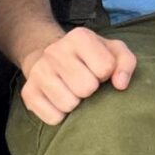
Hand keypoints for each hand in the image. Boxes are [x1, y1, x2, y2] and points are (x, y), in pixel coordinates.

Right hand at [17, 27, 137, 125]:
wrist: (52, 57)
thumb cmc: (91, 57)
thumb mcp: (113, 52)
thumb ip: (126, 63)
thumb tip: (120, 84)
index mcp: (79, 37)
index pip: (105, 67)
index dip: (106, 74)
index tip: (98, 71)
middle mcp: (55, 51)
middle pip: (86, 88)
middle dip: (91, 90)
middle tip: (85, 83)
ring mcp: (38, 72)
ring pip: (68, 104)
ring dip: (76, 103)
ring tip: (73, 91)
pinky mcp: (28, 93)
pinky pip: (53, 117)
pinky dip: (61, 115)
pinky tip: (60, 101)